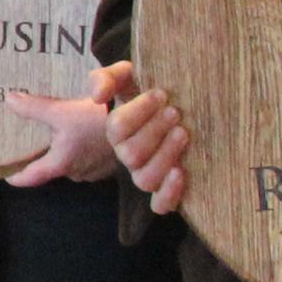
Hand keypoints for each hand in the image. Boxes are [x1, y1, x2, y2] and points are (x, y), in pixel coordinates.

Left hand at [1, 61, 132, 187]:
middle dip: (41, 156)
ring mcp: (94, 171)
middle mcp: (76, 173)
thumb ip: (34, 108)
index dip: (16, 176)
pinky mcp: (108, 165)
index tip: (5, 173)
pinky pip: (87, 160)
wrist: (141, 124)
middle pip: (50, 167)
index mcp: (60, 163)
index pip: (30, 178)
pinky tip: (81, 135)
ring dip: (64, 152)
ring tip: (55, 135)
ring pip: (70, 163)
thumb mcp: (63, 111)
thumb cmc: (99, 120)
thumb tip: (8, 100)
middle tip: (28, 143)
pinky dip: (81, 150)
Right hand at [107, 73, 192, 214]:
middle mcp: (128, 155)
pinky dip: (169, 193)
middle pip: (131, 155)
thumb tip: (98, 96)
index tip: (160, 94)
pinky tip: (181, 172)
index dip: (138, 112)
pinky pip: (160, 204)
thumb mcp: (127, 76)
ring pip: (145, 179)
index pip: (117, 128)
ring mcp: (147, 173)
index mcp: (117, 131)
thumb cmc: (151, 92)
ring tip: (183, 133)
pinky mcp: (167, 189)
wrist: (178, 107)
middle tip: (175, 112)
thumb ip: (107, 78)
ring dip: (164, 155)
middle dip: (155, 131)